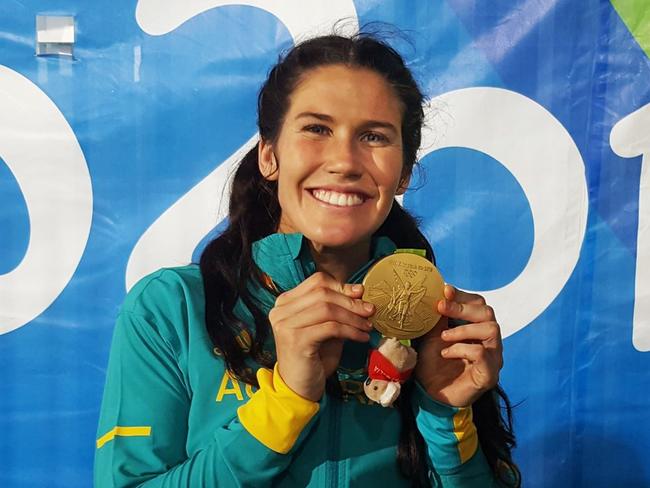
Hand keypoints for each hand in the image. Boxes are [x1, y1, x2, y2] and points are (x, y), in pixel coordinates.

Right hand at [269, 272, 374, 401]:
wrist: (298, 388)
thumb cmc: (314, 357)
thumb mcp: (326, 327)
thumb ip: (337, 309)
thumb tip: (359, 290)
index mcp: (285, 302)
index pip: (317, 281)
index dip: (341, 286)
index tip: (361, 294)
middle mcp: (281, 310)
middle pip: (323, 293)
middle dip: (351, 301)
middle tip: (370, 311)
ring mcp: (286, 324)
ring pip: (327, 309)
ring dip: (353, 317)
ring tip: (367, 326)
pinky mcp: (296, 340)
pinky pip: (330, 327)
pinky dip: (350, 330)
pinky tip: (361, 337)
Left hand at [415, 285, 502, 406]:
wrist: (429, 392)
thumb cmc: (432, 362)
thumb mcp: (432, 333)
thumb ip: (439, 315)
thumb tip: (440, 291)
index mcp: (477, 328)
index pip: (479, 304)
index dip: (462, 296)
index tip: (445, 291)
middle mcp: (489, 341)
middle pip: (488, 313)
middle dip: (462, 307)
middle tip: (441, 308)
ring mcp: (492, 358)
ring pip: (491, 329)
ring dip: (463, 329)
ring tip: (443, 337)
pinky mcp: (489, 375)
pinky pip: (483, 354)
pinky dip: (462, 349)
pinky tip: (446, 353)